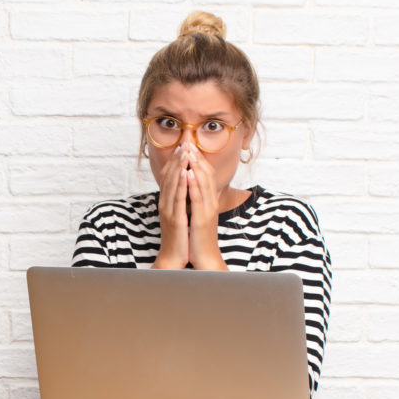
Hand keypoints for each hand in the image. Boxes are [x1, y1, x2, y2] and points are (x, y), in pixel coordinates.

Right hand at [152, 143, 189, 268]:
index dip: (174, 161)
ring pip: (172, 183)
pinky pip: (178, 197)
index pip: (169, 177)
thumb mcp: (179, 216)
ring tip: (184, 151)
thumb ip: (179, 202)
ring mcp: (168, 210)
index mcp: (166, 202)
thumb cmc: (179, 238)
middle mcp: (165, 203)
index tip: (181, 147)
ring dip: (178, 166)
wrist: (173, 257)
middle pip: (169, 176)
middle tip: (183, 143)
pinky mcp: (174, 218)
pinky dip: (181, 183)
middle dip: (176, 159)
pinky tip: (185, 171)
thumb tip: (185, 189)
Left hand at [184, 145, 228, 270]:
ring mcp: (208, 210)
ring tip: (189, 151)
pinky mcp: (203, 219)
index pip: (205, 174)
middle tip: (189, 141)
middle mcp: (211, 202)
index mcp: (208, 200)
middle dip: (197, 157)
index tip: (189, 145)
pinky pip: (199, 198)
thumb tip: (188, 186)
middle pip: (206, 174)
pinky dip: (194, 184)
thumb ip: (195, 200)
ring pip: (203, 183)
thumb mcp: (197, 214)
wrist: (205, 257)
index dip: (198, 159)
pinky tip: (189, 173)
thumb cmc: (198, 237)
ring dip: (196, 166)